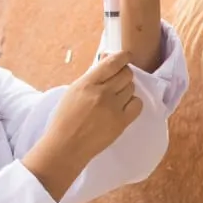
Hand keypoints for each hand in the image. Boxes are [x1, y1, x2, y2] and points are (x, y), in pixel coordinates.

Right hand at [21, 51, 142, 201]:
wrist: (66, 146)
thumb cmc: (65, 119)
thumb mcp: (73, 92)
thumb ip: (91, 78)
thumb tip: (106, 60)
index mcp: (87, 83)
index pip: (112, 63)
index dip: (123, 57)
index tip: (127, 56)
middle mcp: (102, 93)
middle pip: (126, 74)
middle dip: (124, 74)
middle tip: (119, 80)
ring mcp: (113, 108)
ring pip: (132, 88)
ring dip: (127, 89)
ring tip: (117, 97)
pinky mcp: (121, 122)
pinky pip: (137, 104)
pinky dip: (133, 103)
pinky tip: (125, 106)